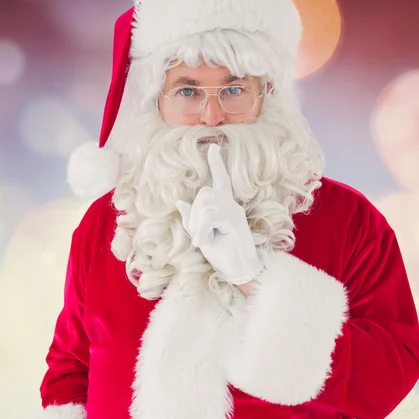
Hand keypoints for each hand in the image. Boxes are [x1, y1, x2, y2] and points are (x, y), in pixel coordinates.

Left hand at [176, 144, 262, 284]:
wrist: (239, 270)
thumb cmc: (222, 253)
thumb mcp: (202, 235)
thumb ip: (192, 219)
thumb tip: (180, 201)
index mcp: (225, 206)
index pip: (221, 180)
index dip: (217, 164)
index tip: (213, 148)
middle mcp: (231, 205)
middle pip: (205, 194)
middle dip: (195, 214)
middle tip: (200, 235)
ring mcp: (234, 212)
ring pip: (206, 205)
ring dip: (199, 224)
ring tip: (204, 240)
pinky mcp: (234, 221)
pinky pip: (210, 218)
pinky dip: (201, 231)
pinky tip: (200, 243)